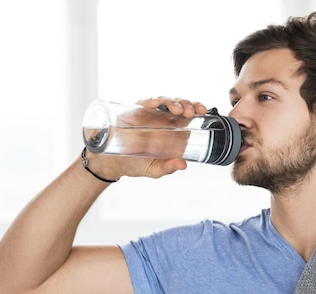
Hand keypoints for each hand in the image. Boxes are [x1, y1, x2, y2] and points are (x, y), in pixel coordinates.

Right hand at [88, 97, 208, 178]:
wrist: (112, 162)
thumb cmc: (136, 165)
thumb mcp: (154, 170)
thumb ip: (167, 168)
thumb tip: (182, 164)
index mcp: (174, 131)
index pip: (189, 116)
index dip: (196, 109)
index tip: (202, 111)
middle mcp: (163, 119)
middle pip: (179, 105)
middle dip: (187, 104)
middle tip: (190, 111)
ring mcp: (150, 114)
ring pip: (165, 101)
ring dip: (172, 102)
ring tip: (176, 109)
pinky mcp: (135, 111)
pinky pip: (144, 103)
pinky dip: (151, 101)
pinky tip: (155, 103)